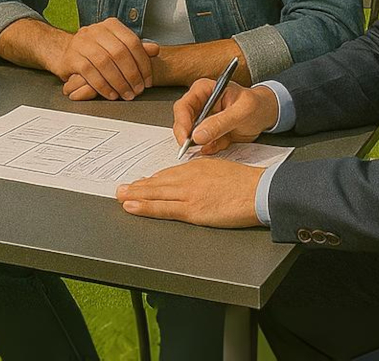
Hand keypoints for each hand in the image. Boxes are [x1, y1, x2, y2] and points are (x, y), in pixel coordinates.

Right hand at [49, 18, 159, 100]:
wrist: (67, 54)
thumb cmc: (97, 52)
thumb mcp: (117, 47)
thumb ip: (136, 49)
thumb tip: (155, 50)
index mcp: (111, 25)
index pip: (132, 42)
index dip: (143, 64)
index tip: (147, 81)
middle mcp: (95, 30)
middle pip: (119, 53)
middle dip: (131, 75)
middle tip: (137, 90)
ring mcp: (81, 42)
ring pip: (104, 63)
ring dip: (118, 82)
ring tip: (125, 94)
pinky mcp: (71, 57)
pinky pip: (89, 72)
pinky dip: (103, 86)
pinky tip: (111, 94)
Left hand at [116, 159, 264, 227]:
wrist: (258, 191)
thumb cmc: (245, 182)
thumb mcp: (219, 168)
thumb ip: (202, 173)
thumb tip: (191, 180)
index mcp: (195, 167)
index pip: (168, 174)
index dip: (152, 180)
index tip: (141, 182)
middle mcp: (187, 178)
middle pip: (157, 183)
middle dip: (137, 186)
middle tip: (121, 188)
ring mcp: (188, 194)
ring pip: (155, 194)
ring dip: (134, 195)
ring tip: (120, 196)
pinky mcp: (192, 210)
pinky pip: (163, 208)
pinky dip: (145, 207)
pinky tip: (132, 207)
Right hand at [173, 80, 278, 153]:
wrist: (267, 113)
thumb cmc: (256, 104)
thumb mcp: (241, 112)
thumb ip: (220, 123)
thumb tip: (198, 135)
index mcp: (204, 90)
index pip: (183, 106)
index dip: (182, 123)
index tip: (186, 138)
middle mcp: (200, 104)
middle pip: (182, 122)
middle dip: (187, 137)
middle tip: (192, 148)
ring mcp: (204, 120)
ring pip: (191, 136)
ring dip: (199, 144)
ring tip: (214, 144)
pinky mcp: (209, 133)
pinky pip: (203, 145)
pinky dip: (210, 149)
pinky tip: (219, 145)